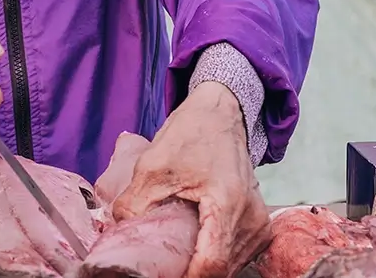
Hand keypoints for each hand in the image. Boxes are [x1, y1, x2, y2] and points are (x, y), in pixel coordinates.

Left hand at [113, 82, 270, 277]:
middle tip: (160, 268)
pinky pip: (236, 256)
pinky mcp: (257, 225)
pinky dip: (213, 257)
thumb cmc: (191, 134)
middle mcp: (251, 218)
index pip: (212, 265)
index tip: (161, 276)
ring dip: (201, 266)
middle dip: (189, 273)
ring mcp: (258, 223)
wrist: (219, 113)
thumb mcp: (152, 165)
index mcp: (228, 203)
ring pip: (230, 266)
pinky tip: (192, 247)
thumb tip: (117, 234)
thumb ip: (133, 204)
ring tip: (174, 257)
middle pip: (221, 270)